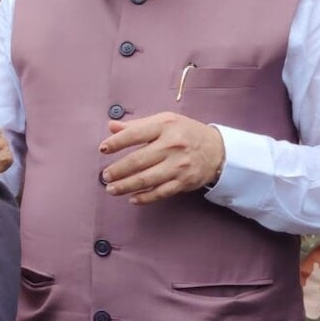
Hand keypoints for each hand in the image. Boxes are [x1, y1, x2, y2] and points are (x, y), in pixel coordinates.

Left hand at [98, 111, 224, 204]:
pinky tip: (132, 199)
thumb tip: (111, 127)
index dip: (116, 142)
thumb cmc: (185, 133)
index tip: (102, 149)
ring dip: (126, 186)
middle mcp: (172, 145)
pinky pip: (160, 192)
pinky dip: (145, 197)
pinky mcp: (184, 182)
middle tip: (105, 176)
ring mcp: (178, 165)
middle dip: (118, 170)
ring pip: (146, 179)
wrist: (217, 150)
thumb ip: (137, 126)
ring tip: (111, 189)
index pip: (135, 134)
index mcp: (165, 125)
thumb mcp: (164, 121)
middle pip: (138, 160)